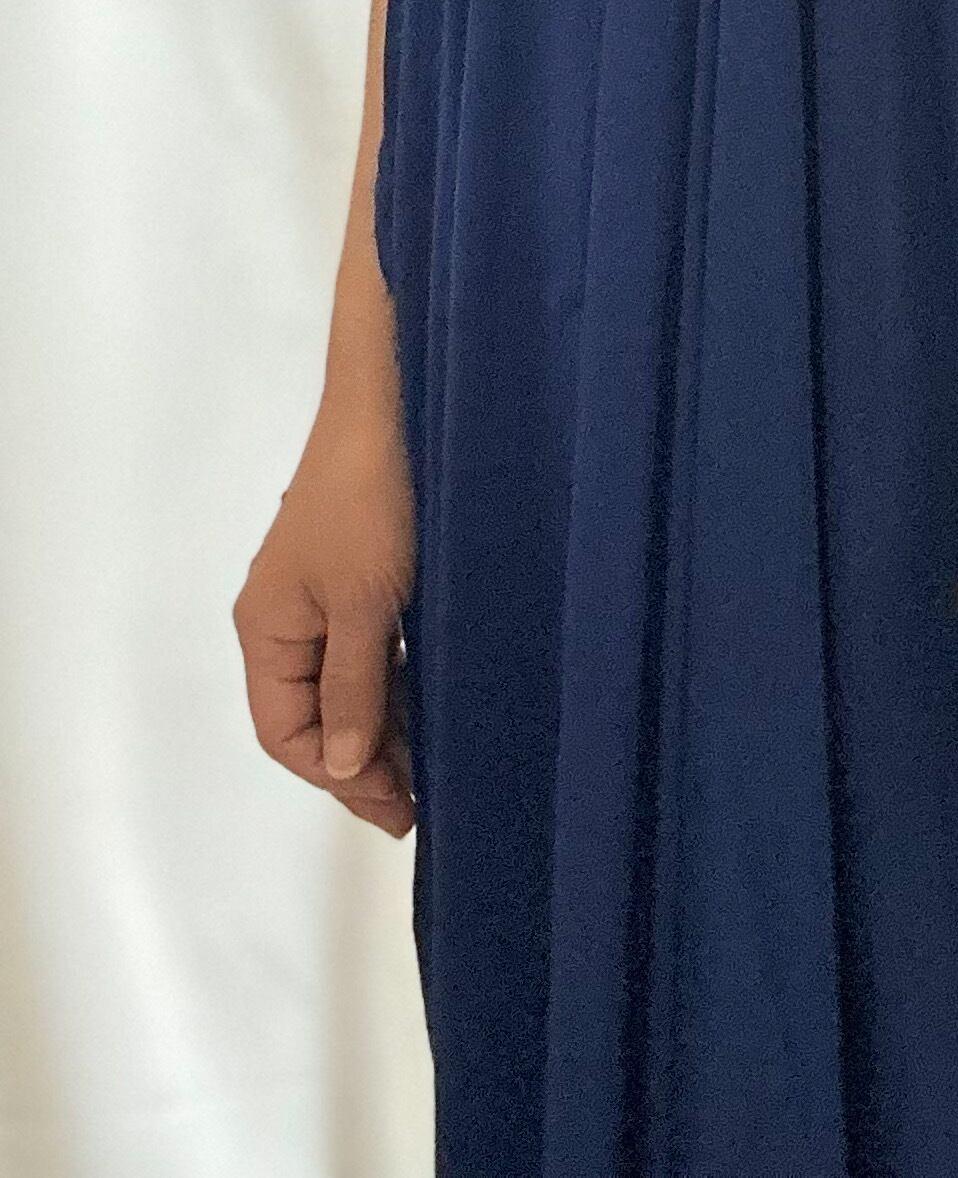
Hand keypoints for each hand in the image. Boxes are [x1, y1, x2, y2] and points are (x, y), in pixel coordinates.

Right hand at [233, 397, 415, 837]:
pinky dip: (396, 681)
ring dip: (384, 724)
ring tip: (434, 766)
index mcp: (267, 629)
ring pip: (345, 682)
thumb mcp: (365, 603)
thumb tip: (341, 766)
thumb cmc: (373, 502)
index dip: (335, 777)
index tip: (396, 808)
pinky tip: (434, 701)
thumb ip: (352, 687)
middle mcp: (286, 617)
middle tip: (422, 803)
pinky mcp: (359, 570)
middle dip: (361, 761)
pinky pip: (368, 648)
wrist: (395, 405)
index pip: (284, 733)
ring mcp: (322, 593)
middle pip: (311, 713)